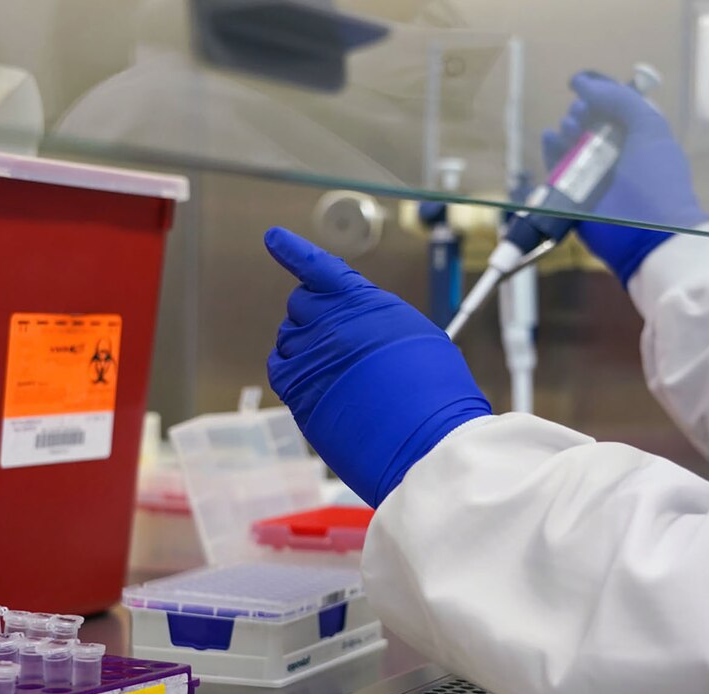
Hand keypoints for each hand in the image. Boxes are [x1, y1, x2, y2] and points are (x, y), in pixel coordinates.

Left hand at [265, 227, 491, 506]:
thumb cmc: (435, 395)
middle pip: (302, 304)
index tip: (273, 238)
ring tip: (337, 373)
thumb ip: (379, 321)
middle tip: (340, 344)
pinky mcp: (298, 389)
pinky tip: (313, 382)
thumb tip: (360, 325)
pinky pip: (279, 366)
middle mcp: (334, 323)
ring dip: (305, 346)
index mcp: (367, 303)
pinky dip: (290, 369)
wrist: (424, 439)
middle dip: (314, 316)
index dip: (292, 251)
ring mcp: (313, 355)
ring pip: (288, 336)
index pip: (321, 269)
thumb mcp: (419, 337)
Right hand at [543, 71, 708, 284]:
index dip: (598, 95)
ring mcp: (593, 178)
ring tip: (571, 131)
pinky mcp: (572, 198)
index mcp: (638, 139)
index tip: (584, 87)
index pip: (613, 109)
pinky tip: (551, 138)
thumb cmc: (656, 177)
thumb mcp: (648, 126)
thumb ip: (619, 98)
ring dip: (566, 131)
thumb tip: (581, 83)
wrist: (649, 232)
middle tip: (581, 116)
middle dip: (581, 113)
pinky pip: (555, 170)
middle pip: (588, 124)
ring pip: (570, 145)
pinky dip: (550, 152)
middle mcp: (615, 157)